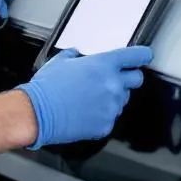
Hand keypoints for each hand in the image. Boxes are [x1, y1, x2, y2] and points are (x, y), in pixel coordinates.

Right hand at [16, 46, 152, 148]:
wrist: (37, 113)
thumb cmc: (47, 88)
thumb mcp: (61, 61)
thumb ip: (76, 56)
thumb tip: (78, 55)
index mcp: (104, 65)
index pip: (137, 56)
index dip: (142, 55)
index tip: (144, 56)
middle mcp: (112, 85)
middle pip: (137, 80)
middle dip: (128, 78)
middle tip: (113, 80)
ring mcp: (111, 107)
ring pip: (122, 100)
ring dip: (112, 98)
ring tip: (90, 99)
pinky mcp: (105, 125)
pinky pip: (110, 117)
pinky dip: (101, 115)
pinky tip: (85, 112)